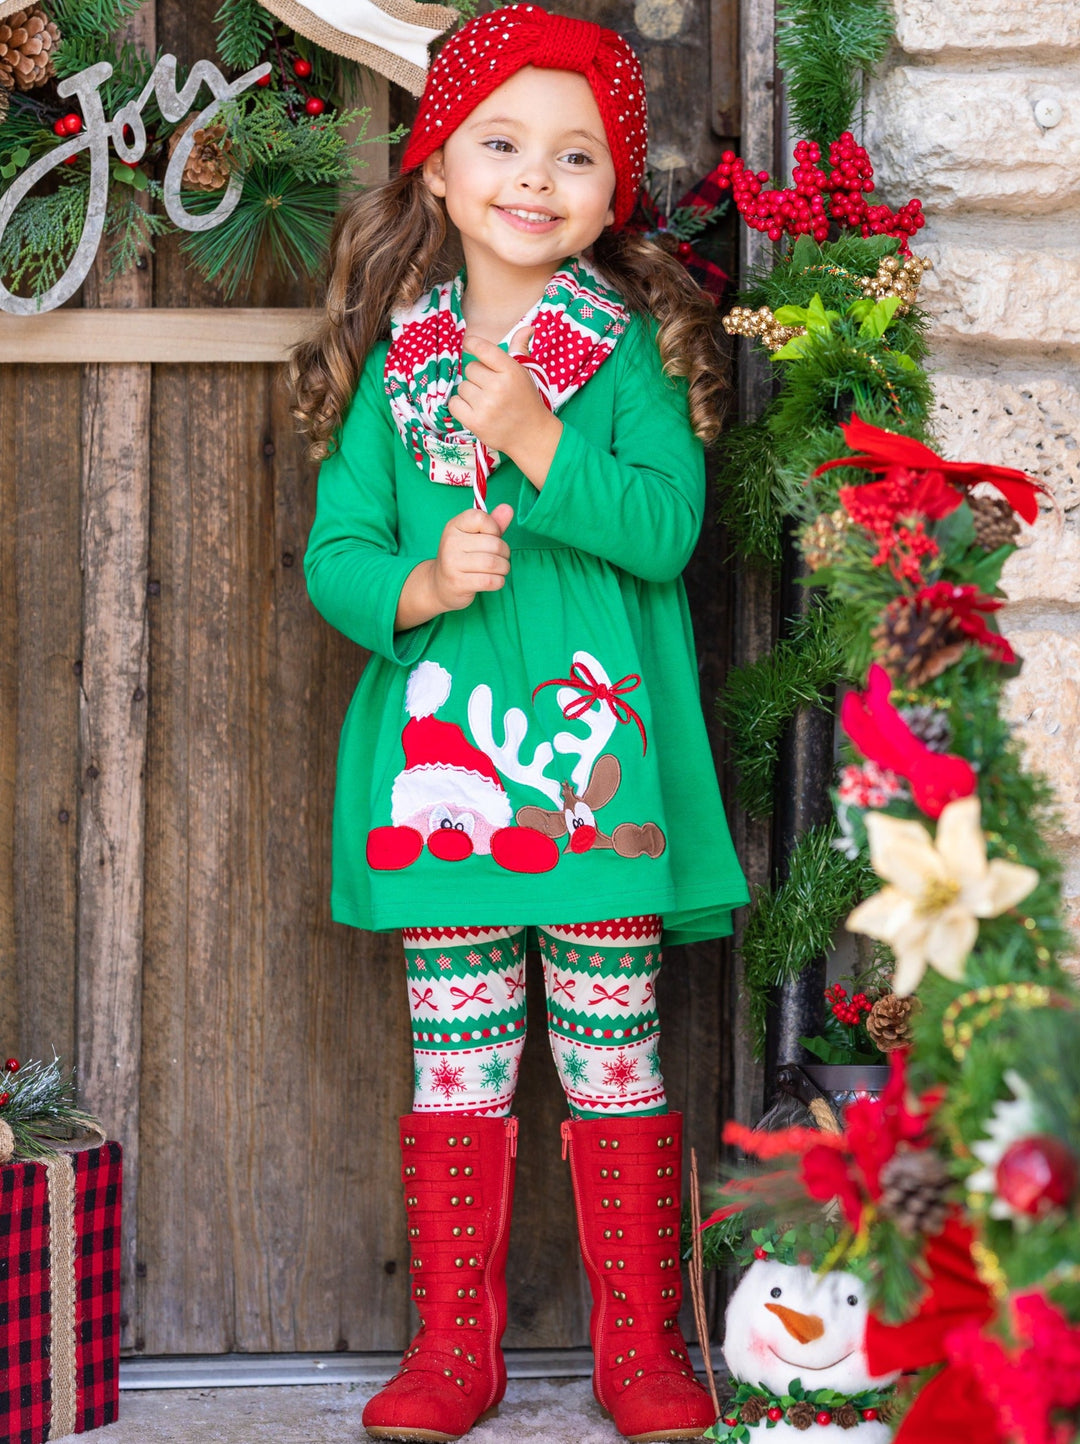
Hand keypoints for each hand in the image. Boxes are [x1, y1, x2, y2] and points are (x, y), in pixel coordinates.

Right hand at [429, 502, 513, 612]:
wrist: (441, 584)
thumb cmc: (463, 557)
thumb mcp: (475, 536)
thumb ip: (493, 523)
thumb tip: (508, 508)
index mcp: (454, 526)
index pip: (481, 518)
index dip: (494, 528)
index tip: (492, 536)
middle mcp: (450, 542)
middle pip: (494, 544)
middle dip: (505, 553)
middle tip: (501, 558)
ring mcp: (452, 563)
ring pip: (493, 563)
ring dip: (504, 568)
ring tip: (500, 569)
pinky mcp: (458, 583)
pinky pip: (490, 581)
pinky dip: (499, 581)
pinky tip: (494, 580)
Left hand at [448, 328, 559, 468]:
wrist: (532, 435)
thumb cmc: (527, 401)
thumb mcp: (525, 373)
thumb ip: (520, 349)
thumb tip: (528, 327)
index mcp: (511, 370)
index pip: (482, 348)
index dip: (471, 344)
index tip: (469, 344)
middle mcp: (498, 386)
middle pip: (470, 369)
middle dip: (477, 377)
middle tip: (490, 389)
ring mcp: (486, 406)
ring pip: (462, 387)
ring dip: (470, 393)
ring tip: (486, 402)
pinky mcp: (476, 422)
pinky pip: (454, 404)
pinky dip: (461, 406)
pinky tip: (475, 410)